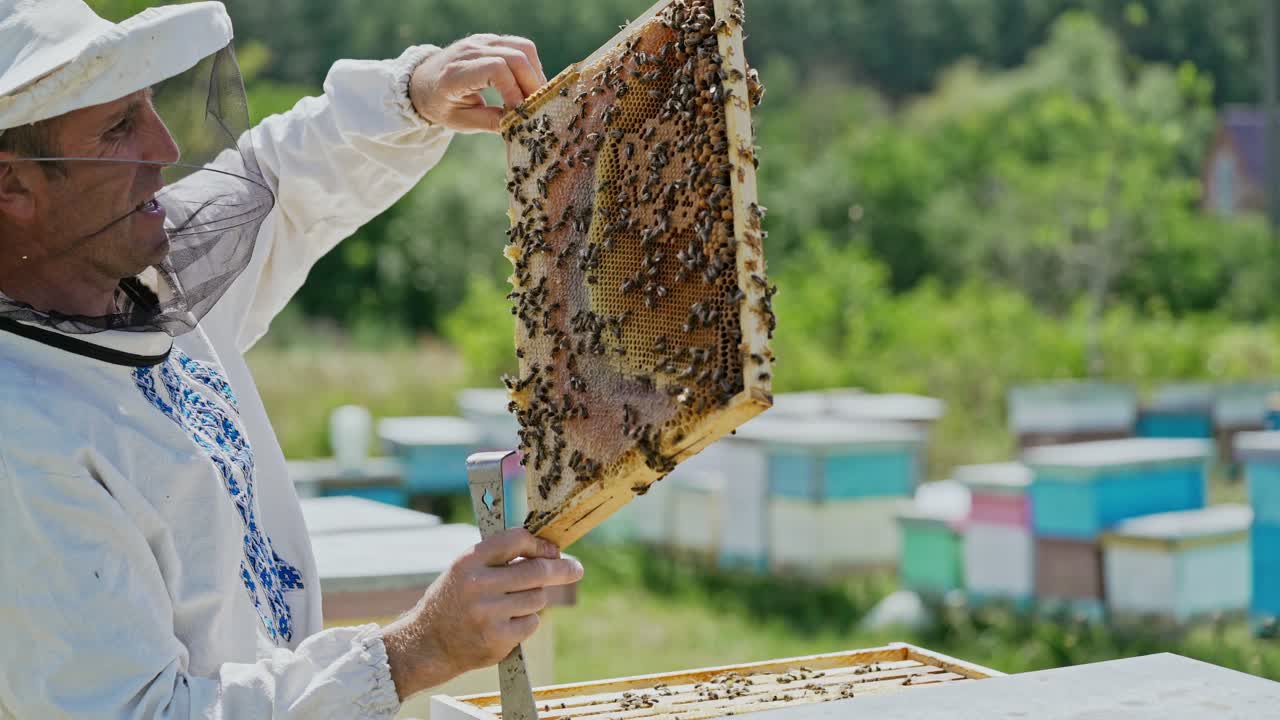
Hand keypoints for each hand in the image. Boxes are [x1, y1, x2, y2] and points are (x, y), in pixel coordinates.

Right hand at [380, 528, 582, 698]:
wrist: (428, 643)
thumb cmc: (454, 600)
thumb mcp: (465, 569)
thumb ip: (499, 558)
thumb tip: (549, 551)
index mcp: (469, 561)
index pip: (516, 540)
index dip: (540, 544)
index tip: (553, 549)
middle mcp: (478, 585)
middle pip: (536, 571)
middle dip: (562, 569)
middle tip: (576, 569)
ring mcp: (488, 613)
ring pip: (537, 598)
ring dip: (536, 599)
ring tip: (515, 603)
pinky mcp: (497, 638)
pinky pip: (531, 622)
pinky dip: (528, 621)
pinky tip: (508, 623)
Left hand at [409, 34, 547, 132]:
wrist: (423, 82)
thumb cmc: (440, 104)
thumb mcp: (460, 121)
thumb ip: (489, 122)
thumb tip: (520, 123)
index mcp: (456, 72)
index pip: (496, 69)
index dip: (514, 90)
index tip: (519, 111)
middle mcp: (469, 51)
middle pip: (515, 57)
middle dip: (531, 84)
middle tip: (536, 107)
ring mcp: (481, 41)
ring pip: (523, 48)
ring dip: (535, 73)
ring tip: (533, 96)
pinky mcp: (490, 40)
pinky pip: (520, 46)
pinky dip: (530, 65)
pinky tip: (526, 84)